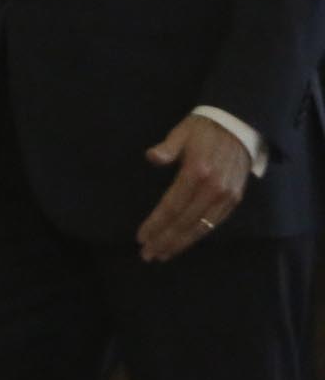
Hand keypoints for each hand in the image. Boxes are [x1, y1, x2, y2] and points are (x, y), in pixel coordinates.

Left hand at [137, 116, 249, 262]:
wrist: (239, 125)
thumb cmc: (203, 129)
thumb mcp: (182, 133)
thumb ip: (167, 148)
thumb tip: (151, 157)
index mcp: (196, 172)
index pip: (171, 206)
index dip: (156, 224)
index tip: (141, 238)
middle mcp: (213, 188)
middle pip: (184, 222)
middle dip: (165, 240)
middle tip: (148, 255)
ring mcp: (226, 195)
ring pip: (200, 227)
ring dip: (180, 243)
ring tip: (162, 254)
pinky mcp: (235, 198)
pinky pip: (215, 222)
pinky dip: (198, 234)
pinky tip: (184, 242)